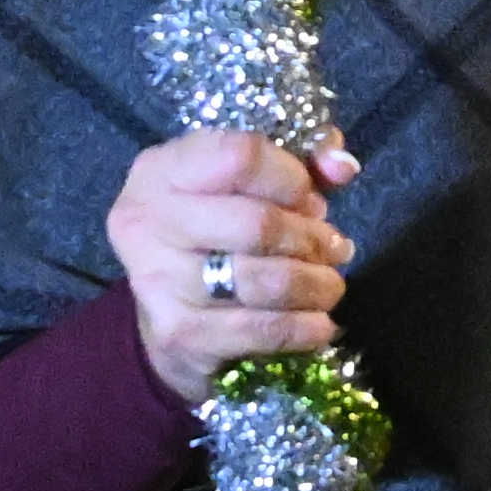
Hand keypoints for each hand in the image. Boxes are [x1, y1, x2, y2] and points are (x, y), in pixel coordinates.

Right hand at [113, 125, 358, 400]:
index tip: (311, 199)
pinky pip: (261, 330)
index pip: (242, 157)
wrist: (162, 316)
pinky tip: (320, 324)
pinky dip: (304, 329)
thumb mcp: (246, 185)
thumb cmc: (215, 233)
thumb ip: (300, 163)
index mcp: (162, 170)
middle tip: (332, 248)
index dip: (293, 178)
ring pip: (265, 282)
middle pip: (258, 224)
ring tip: (329, 285)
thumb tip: (342, 167)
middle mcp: (148, 220)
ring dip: (315, 286)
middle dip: (311, 238)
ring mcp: (157, 281)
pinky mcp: (178, 334)